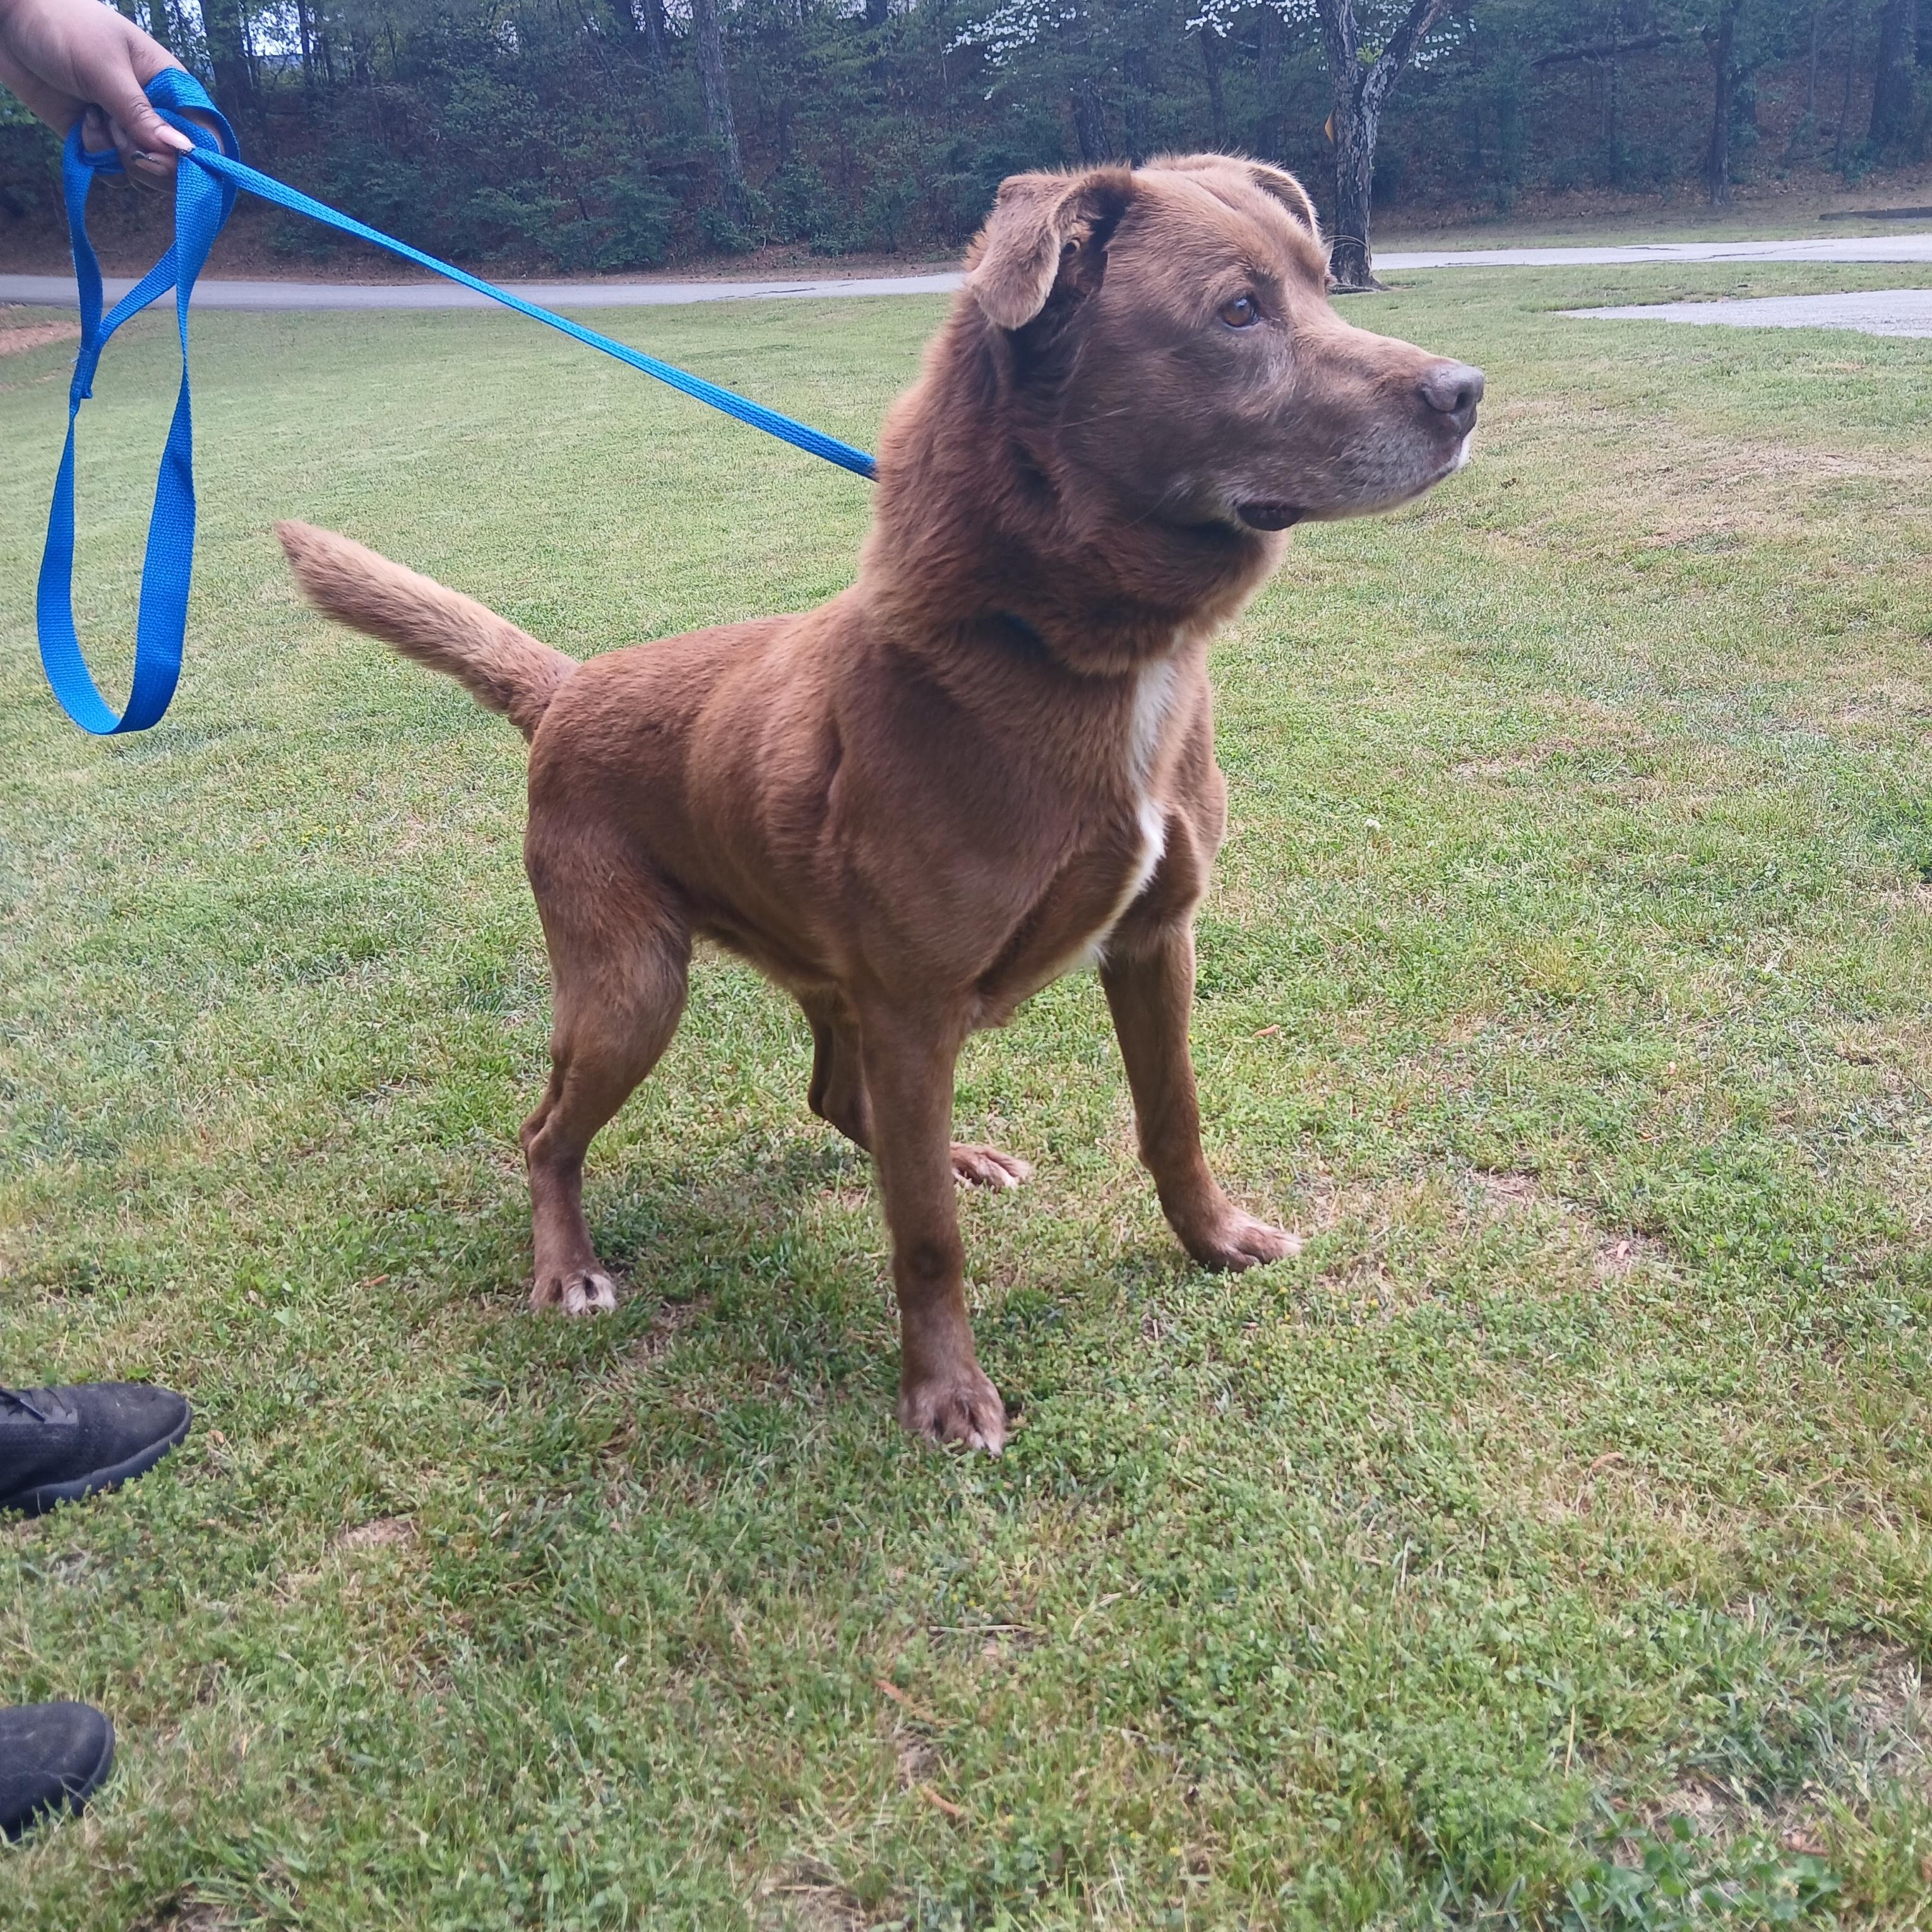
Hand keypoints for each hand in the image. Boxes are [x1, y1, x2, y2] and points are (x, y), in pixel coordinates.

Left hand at [0, 0, 194, 184]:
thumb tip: (184, 152)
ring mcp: (127, 129)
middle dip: (149, 161)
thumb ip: (141, 114)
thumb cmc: (61, 24)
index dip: (197, 159)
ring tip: (93, 117)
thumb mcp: (104, 68)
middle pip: (177, 167)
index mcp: (169, 86)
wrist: (7, 21)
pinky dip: (95, 157)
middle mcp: (155, 113)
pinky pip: (112, 172)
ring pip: (143, 174)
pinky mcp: (99, 141)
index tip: (167, 159)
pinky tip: (80, 125)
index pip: (205, 136)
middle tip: (119, 133)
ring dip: (116, 156)